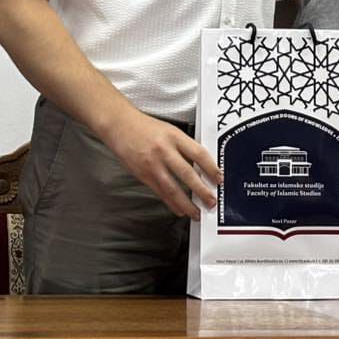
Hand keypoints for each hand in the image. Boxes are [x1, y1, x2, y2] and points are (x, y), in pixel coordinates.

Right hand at [101, 107, 221, 219]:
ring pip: (173, 188)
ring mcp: (152, 164)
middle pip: (187, 174)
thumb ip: (183, 147)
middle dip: (202, 190)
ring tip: (197, 213)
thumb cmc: (145, 127)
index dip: (211, 168)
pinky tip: (179, 209)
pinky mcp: (143, 175)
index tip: (219, 179)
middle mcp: (164, 150)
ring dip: (187, 203)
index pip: (198, 154)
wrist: (120, 125)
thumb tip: (200, 166)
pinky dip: (171, 203)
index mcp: (174, 136)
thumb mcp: (169, 131)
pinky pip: (160, 192)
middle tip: (211, 201)